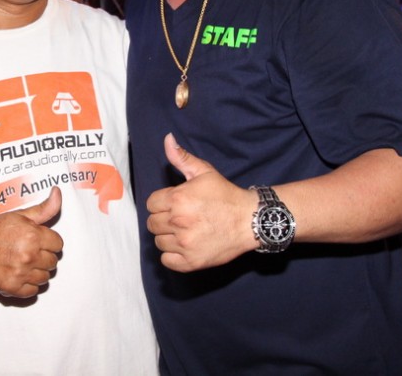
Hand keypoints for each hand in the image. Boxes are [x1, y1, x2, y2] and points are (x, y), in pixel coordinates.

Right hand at [0, 187, 63, 297]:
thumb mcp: (20, 215)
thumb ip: (44, 208)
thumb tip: (58, 192)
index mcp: (32, 235)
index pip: (58, 244)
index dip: (49, 241)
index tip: (39, 241)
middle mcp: (28, 255)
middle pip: (53, 262)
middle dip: (44, 256)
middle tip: (29, 250)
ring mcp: (20, 273)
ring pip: (45, 278)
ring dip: (37, 271)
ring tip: (23, 262)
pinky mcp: (11, 288)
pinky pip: (33, 291)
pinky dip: (28, 285)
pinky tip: (19, 274)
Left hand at [145, 133, 256, 271]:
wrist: (250, 220)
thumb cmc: (226, 195)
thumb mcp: (204, 172)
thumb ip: (181, 158)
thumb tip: (167, 139)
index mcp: (177, 199)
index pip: (151, 204)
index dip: (162, 203)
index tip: (175, 204)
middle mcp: (178, 221)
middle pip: (152, 223)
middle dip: (164, 219)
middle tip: (181, 218)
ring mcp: (185, 244)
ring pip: (159, 242)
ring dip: (168, 237)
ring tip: (185, 231)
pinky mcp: (191, 262)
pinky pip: (167, 261)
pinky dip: (173, 255)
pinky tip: (185, 246)